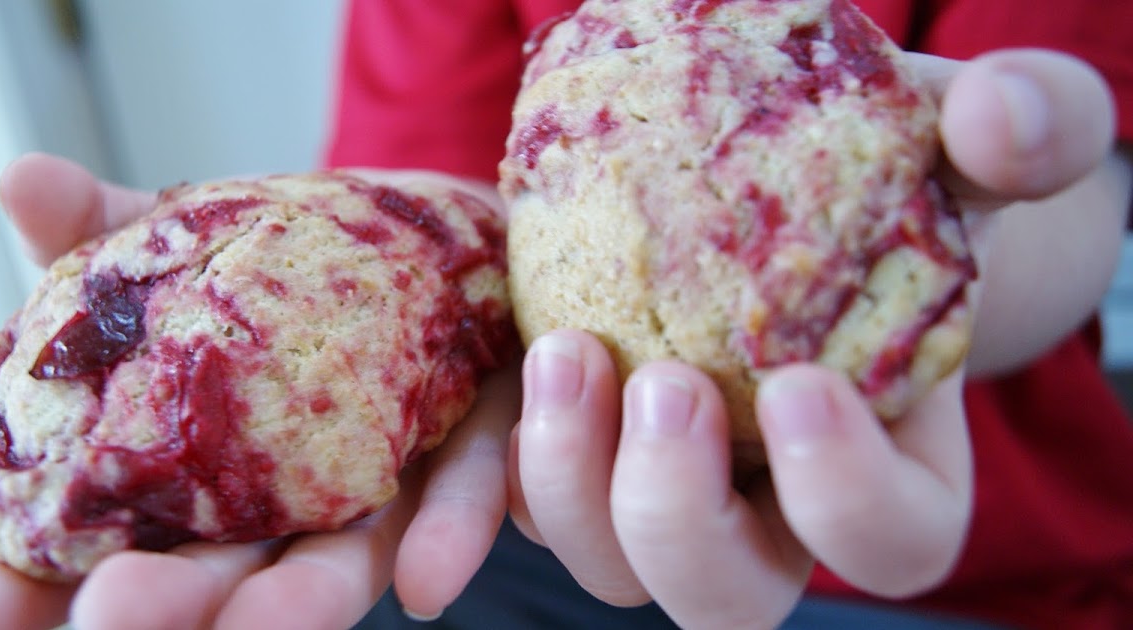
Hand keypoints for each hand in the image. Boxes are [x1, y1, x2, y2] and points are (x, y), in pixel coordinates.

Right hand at [0, 154, 518, 629]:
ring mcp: (379, 487)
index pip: (112, 540)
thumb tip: (19, 180)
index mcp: (198, 463)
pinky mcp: (468, 449)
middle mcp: (284, 498)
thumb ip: (107, 226)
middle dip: (177, 602)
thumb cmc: (290, 250)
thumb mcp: (189, 230)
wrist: (419, 223)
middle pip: (225, 571)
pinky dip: (449, 531)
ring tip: (268, 625)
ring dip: (304, 599)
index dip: (47, 581)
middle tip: (117, 618)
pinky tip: (429, 582)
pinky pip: (464, 495)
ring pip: (340, 561)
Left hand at [509, 49, 1124, 628]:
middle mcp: (771, 513)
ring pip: (612, 567)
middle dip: (680, 514)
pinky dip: (506, 454)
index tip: (800, 386)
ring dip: (573, 482)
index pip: (890, 545)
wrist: (778, 186)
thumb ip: (1024, 128)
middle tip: (666, 386)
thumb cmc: (884, 179)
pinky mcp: (586, 453)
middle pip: (726, 597)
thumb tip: (1000, 122)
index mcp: (888, 474)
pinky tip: (520, 358)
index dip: (846, 501)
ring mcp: (670, 494)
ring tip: (567, 352)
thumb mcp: (957, 140)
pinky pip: (529, 499)